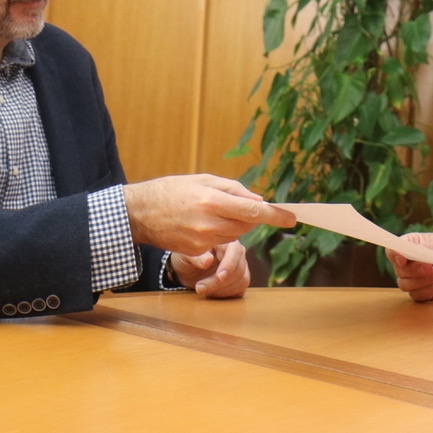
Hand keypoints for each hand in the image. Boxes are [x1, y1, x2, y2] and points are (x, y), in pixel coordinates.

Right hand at [123, 174, 295, 255]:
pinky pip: (219, 244)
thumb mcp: (203, 179)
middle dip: (249, 215)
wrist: (140, 213)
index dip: (275, 215)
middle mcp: (209, 223)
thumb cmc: (172, 190)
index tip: (292, 218)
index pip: (253, 210)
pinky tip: (199, 223)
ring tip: (211, 211)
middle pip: (247, 224)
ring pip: (235, 235)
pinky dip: (218, 234)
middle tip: (233, 204)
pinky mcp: (196, 252)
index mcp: (213, 201)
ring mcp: (202, 241)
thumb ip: (234, 189)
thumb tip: (259, 200)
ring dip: (233, 225)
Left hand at [170, 242, 250, 298]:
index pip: (235, 251)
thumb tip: (208, 261)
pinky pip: (240, 290)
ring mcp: (241, 267)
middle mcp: (237, 253)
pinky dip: (226, 295)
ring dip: (222, 290)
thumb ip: (197, 257)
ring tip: (202, 290)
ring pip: (242, 281)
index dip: (229, 265)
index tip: (219, 277)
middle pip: (239, 269)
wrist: (188, 271)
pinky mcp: (239, 281)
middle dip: (219, 282)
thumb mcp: (186, 255)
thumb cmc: (187, 258)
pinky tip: (211, 293)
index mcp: (226, 242)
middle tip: (199, 288)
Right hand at [388, 233, 432, 301]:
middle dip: (415, 270)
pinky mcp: (425, 292)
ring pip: (405, 284)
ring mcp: (417, 278)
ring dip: (422, 281)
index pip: (393, 250)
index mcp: (414, 245)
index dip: (394, 254)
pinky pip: (417, 295)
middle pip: (398, 270)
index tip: (403, 260)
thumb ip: (426, 248)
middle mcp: (411, 262)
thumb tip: (407, 251)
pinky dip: (430, 289)